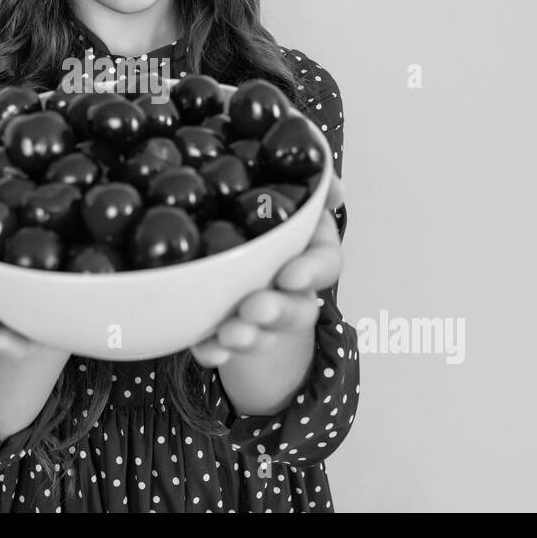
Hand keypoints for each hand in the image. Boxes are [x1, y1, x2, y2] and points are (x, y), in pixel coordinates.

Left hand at [190, 173, 345, 368]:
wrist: (235, 251)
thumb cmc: (264, 216)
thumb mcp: (283, 192)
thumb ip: (307, 188)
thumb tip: (332, 186)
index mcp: (310, 251)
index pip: (326, 263)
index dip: (311, 271)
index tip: (289, 276)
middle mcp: (293, 289)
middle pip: (298, 307)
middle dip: (277, 310)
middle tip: (253, 308)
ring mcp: (264, 316)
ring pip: (266, 334)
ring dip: (249, 336)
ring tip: (229, 333)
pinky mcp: (232, 334)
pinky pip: (225, 348)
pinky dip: (214, 350)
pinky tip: (204, 348)